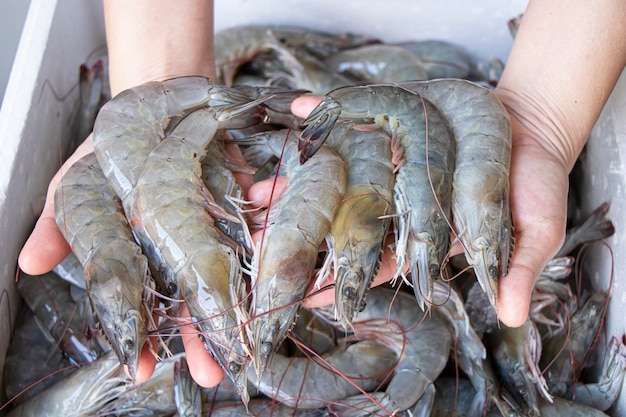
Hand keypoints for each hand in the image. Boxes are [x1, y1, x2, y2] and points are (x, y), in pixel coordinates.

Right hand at [18, 140, 254, 386]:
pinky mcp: (236, 199)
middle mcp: (176, 247)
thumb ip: (59, 223)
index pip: (138, 302)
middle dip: (200, 334)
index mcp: (139, 252)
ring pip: (227, 268)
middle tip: (212, 372)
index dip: (139, 333)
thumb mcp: (77, 184)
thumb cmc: (109, 150)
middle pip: (188, 298)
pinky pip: (256, 213)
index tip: (140, 367)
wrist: (150, 105)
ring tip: (255, 323)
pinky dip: (267, 213)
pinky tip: (272, 217)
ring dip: (243, 292)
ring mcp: (208, 226)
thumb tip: (28, 262)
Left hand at [248, 94, 567, 326]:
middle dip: (302, 237)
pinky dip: (329, 112)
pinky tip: (300, 110)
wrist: (534, 129)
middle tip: (260, 251)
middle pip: (342, 222)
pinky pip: (355, 120)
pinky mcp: (393, 126)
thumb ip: (517, 266)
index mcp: (422, 233)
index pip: (375, 262)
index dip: (341, 279)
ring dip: (297, 183)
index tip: (306, 296)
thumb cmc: (534, 183)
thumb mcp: (536, 228)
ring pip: (337, 177)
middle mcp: (398, 200)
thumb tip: (511, 314)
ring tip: (256, 196)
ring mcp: (392, 164)